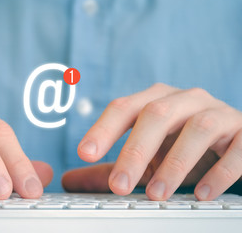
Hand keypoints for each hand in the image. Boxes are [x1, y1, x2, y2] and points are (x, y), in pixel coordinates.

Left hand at [63, 83, 241, 199]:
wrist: (232, 139)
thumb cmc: (181, 145)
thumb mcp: (146, 155)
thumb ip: (111, 166)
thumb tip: (69, 181)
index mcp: (156, 101)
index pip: (123, 107)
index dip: (104, 129)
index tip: (85, 153)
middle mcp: (184, 100)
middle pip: (155, 115)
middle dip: (135, 150)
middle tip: (119, 186)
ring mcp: (217, 113)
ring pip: (196, 128)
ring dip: (174, 163)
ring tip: (157, 194)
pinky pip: (237, 148)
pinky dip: (219, 171)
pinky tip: (202, 193)